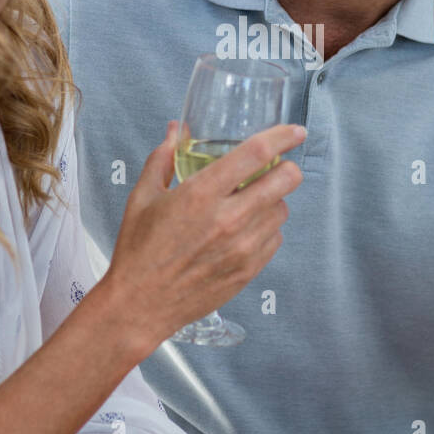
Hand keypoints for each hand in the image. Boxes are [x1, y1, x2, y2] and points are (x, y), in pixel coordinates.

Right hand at [102, 121, 304, 352]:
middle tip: (278, 167)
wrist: (140, 304)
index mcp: (202, 194)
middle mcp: (229, 219)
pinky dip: (267, 229)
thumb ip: (163, 157)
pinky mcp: (248, 271)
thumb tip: (175, 129)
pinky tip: (246, 229)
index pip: (256, 154)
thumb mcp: (143, 196)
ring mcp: (243, 248)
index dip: (282, 137)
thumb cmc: (139, 250)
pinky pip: (275, 239)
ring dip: (274, 200)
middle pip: (285, 181)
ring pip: (283, 210)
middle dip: (288, 168)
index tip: (295, 131)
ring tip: (251, 202)